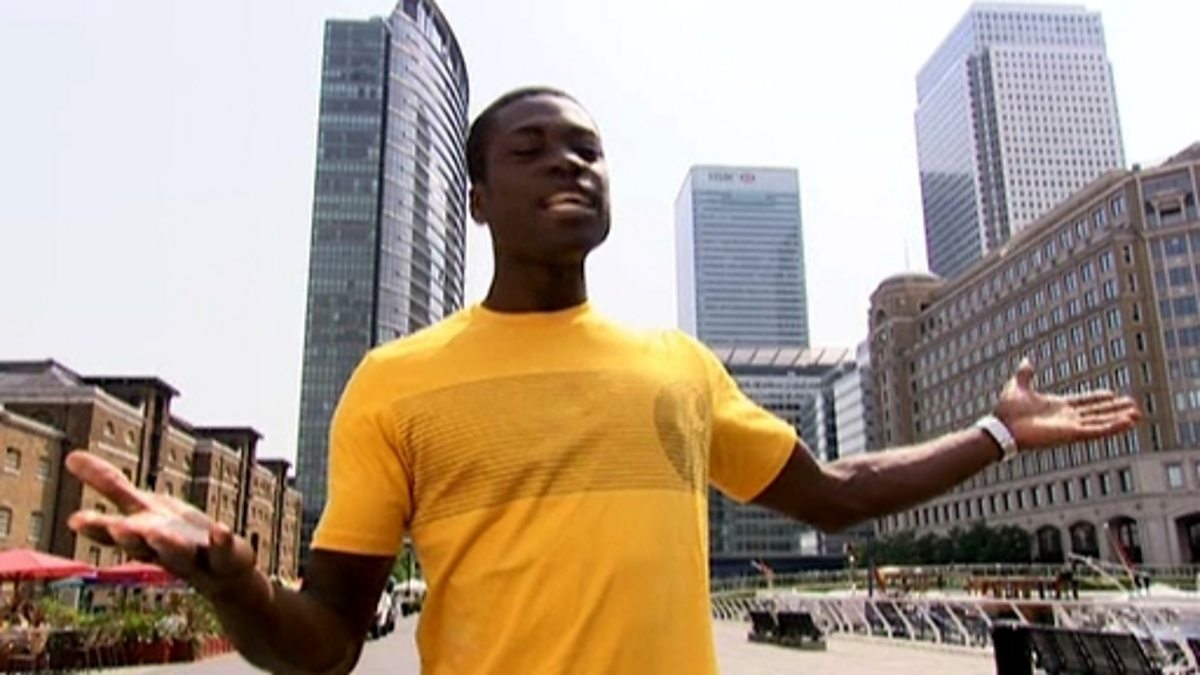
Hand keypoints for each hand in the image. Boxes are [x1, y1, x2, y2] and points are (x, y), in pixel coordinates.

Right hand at [65, 451, 257, 597]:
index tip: (76, 520)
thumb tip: (70, 455)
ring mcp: (194, 556)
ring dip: (167, 544)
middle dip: (130, 538)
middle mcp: (162, 549)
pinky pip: (222, 551)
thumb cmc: (175, 535)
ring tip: (158, 533)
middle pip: (143, 547)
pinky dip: (220, 541)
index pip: (114, 534)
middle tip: (117, 526)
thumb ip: (109, 485)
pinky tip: (220, 529)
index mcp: (141, 535)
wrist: (222, 573)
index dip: (96, 528)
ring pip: (178, 555)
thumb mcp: (142, 506)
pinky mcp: (224, 557)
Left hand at [994, 359, 1141, 450]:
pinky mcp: (1071, 434)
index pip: (1083, 402)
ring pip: (1101, 421)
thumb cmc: (1007, 411)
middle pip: (1096, 412)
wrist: (1001, 427)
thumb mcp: (1018, 386)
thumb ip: (1025, 374)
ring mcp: (1070, 426)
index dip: (1098, 398)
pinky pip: (1096, 430)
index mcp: (1057, 406)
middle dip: (1114, 409)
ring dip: (1119, 418)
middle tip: (1133, 405)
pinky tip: (1128, 423)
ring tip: (1137, 414)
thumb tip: (1026, 361)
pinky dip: (1113, 427)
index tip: (1113, 394)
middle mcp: (1066, 417)